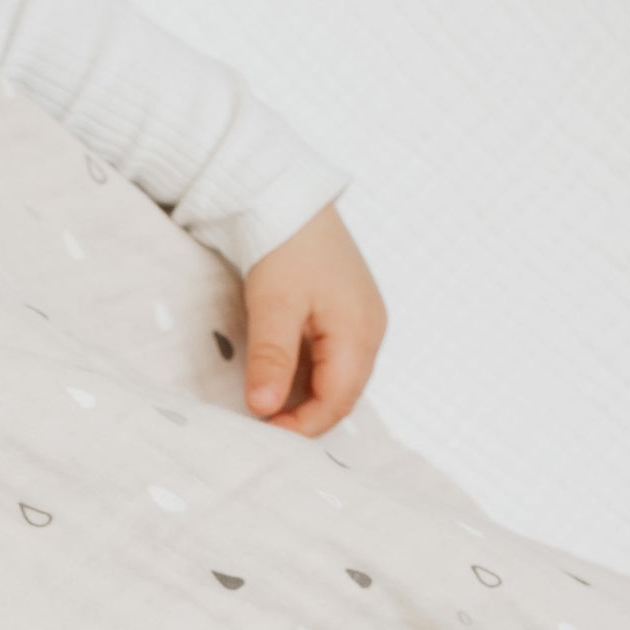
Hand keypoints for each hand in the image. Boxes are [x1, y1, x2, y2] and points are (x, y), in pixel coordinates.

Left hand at [241, 203, 386, 435]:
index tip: (262, 431)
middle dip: (303, 416)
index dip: (301, 426)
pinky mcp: (348, 315)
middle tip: (259, 422)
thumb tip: (264, 408)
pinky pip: (332, 361)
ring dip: (303, 397)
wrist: (288, 198)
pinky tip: (278, 373)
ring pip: (336, 380)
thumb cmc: (283, 247)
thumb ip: (272, 360)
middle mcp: (370, 331)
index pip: (337, 402)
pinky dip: (306, 375)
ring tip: (265, 399)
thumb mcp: (273, 307)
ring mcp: (362, 322)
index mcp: (359, 333)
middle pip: (341, 396)